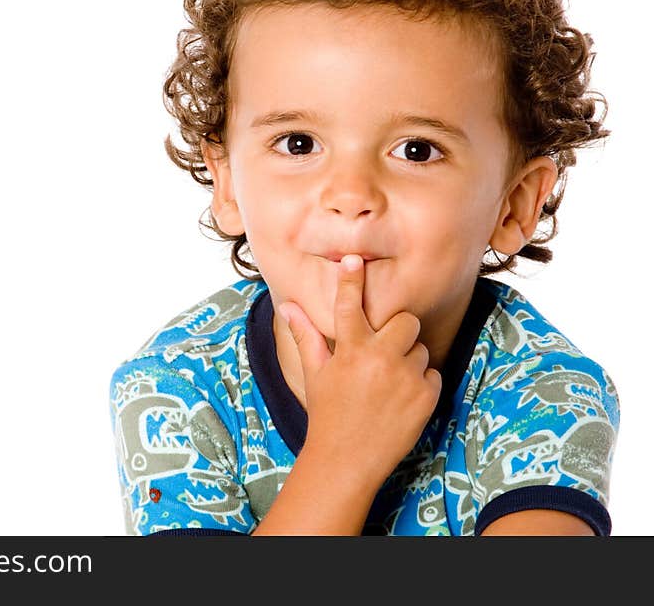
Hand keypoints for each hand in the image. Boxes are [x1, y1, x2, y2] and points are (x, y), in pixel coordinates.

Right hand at [278, 254, 441, 485]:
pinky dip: (420, 384)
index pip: (350, 304)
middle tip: (384, 352)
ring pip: (420, 348)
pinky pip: (432, 373)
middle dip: (397, 332)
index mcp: (350, 350)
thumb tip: (286, 305)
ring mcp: (405, 377)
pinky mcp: (426, 396)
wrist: (346, 460)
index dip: (351, 279)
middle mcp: (379, 358)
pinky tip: (401, 399)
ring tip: (388, 384)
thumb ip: (306, 335)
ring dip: (408, 360)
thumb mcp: (315, 373)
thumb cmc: (328, 413)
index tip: (354, 259)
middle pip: (405, 320)